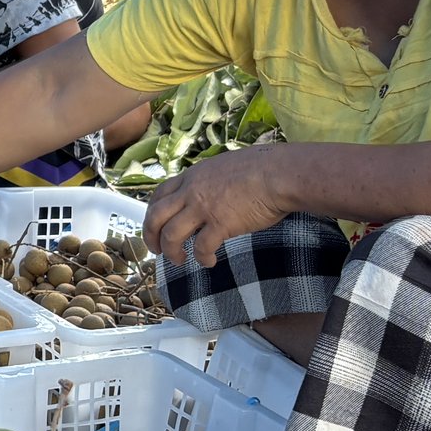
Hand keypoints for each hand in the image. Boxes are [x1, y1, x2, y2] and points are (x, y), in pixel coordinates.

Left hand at [143, 149, 291, 269]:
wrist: (280, 173)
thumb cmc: (262, 169)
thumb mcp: (224, 168)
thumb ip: (210, 181)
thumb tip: (211, 192)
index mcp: (192, 176)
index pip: (159, 194)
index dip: (152, 212)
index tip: (154, 225)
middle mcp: (192, 191)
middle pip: (156, 216)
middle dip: (151, 236)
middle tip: (157, 250)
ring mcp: (203, 208)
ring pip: (171, 234)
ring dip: (172, 252)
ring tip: (180, 260)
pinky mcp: (220, 224)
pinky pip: (201, 247)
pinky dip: (202, 258)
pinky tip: (209, 262)